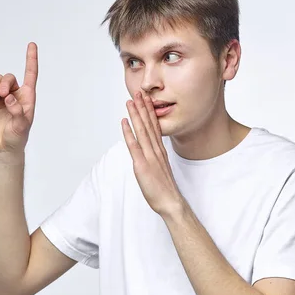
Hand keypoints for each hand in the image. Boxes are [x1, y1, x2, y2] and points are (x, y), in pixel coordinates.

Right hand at [0, 42, 38, 155]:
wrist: (3, 147)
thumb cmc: (17, 137)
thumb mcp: (21, 126)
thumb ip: (18, 111)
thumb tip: (10, 98)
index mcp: (27, 97)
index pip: (31, 74)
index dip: (31, 59)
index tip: (32, 44)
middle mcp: (15, 94)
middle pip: (10, 77)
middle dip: (4, 82)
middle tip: (1, 94)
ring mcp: (2, 97)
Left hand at [122, 92, 184, 215]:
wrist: (170, 201)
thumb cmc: (164, 188)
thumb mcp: (160, 169)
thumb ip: (155, 158)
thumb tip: (148, 153)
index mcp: (160, 151)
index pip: (155, 127)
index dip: (150, 112)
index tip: (147, 100)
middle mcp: (156, 150)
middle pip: (149, 124)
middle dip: (143, 107)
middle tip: (138, 92)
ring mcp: (149, 156)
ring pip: (142, 130)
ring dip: (136, 114)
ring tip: (130, 101)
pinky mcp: (142, 165)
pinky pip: (134, 145)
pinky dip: (129, 132)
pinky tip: (124, 122)